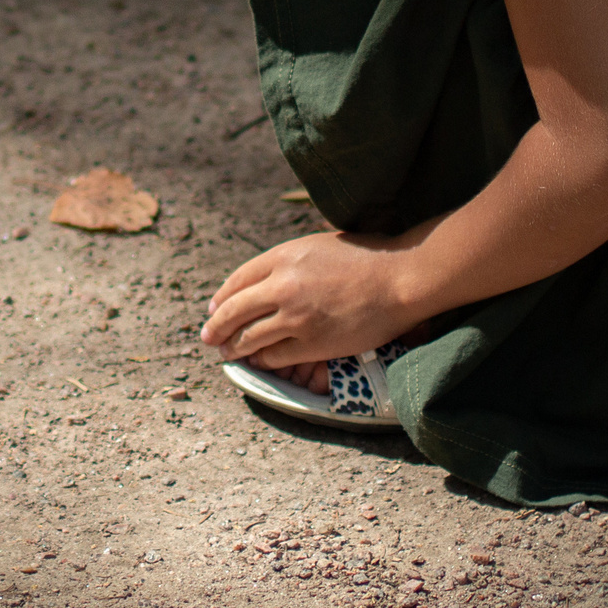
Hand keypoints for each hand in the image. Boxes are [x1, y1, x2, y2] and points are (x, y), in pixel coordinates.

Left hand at [200, 226, 421, 372]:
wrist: (399, 278)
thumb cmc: (365, 257)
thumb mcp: (317, 246)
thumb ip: (289, 261)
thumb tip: (267, 278)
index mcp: (282, 257)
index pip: (236, 281)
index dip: (220, 298)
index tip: (214, 308)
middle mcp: (282, 286)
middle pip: (233, 311)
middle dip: (216, 326)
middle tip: (208, 337)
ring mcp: (295, 316)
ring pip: (249, 337)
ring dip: (233, 347)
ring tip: (227, 353)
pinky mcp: (312, 343)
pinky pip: (274, 356)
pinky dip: (263, 360)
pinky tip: (258, 361)